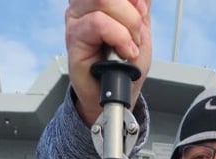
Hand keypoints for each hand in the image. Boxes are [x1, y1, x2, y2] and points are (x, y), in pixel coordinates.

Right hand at [65, 0, 151, 125]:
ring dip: (127, 24)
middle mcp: (84, 4)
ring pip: (102, 0)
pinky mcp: (73, 36)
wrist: (119, 93)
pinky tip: (125, 51)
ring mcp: (77, 18)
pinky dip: (119, 37)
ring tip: (130, 46)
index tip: (142, 10)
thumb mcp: (141, 28)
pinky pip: (98, 23)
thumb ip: (141, 6)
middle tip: (137, 33)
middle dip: (132, 11)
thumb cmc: (126, 65)